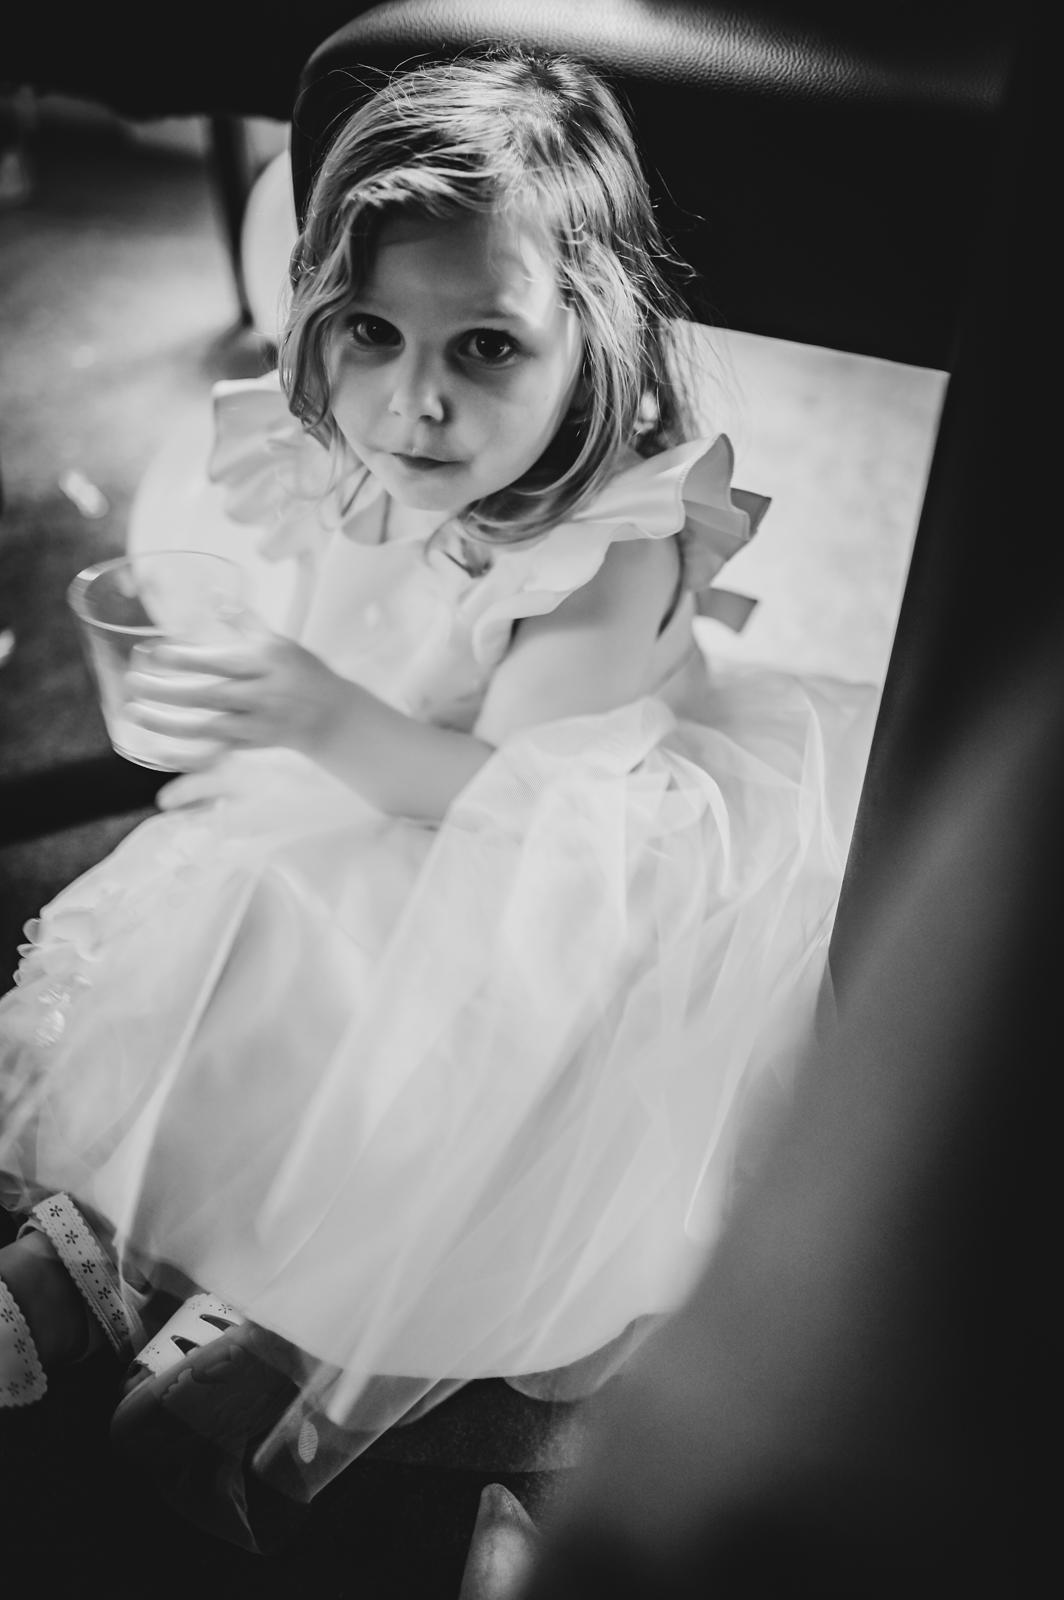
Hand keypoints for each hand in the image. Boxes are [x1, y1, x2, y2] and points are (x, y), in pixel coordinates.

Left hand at [125, 619, 353, 764]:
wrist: (332, 717)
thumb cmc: (302, 672)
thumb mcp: (279, 642)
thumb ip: (245, 621)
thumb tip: (216, 596)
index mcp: (266, 665)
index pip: (224, 663)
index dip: (191, 661)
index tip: (158, 655)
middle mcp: (261, 695)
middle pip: (209, 696)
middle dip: (169, 692)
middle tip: (134, 683)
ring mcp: (254, 724)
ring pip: (207, 728)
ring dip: (169, 723)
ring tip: (135, 713)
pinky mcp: (249, 744)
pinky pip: (215, 753)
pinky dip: (188, 757)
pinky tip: (159, 752)